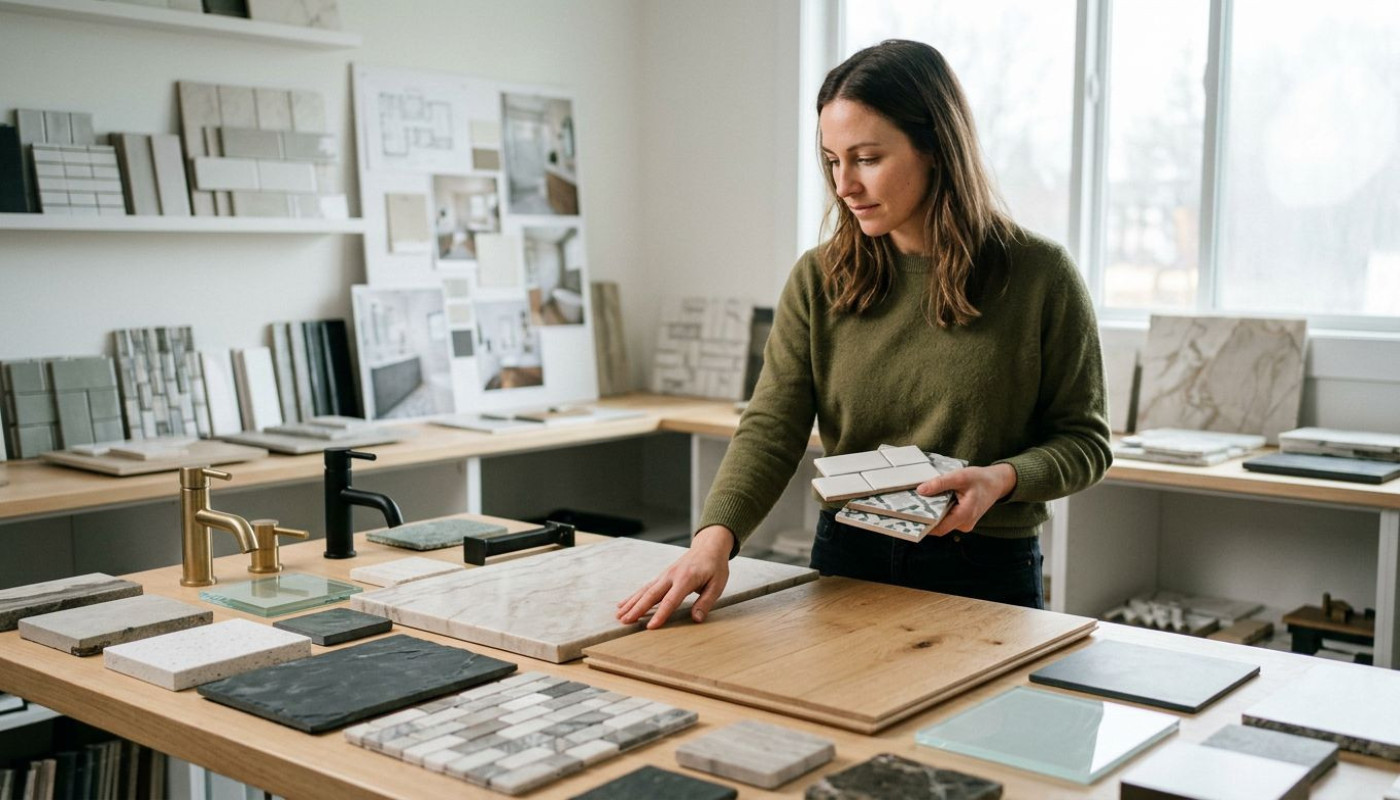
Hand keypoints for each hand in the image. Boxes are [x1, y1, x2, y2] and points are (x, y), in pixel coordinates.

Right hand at [615, 525, 732, 628]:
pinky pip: (646, 587)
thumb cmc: (715, 567)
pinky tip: (623, 604)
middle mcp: (672, 575)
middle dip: (637, 609)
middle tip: (625, 621)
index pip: (671, 600)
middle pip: (652, 594)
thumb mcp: (717, 585)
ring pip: (645, 590)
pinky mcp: (662, 576)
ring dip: (631, 603)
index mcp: (686, 578)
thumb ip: (706, 603)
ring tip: (619, 615)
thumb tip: (696, 619)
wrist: (709, 547)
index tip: (650, 627)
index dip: (660, 614)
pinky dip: (634, 596)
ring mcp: (665, 575)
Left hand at [917, 464, 1016, 537]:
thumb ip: (940, 483)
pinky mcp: (962, 519)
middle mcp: (964, 524)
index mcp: (964, 515)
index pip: (939, 528)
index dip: (923, 525)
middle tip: (908, 508)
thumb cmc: (981, 479)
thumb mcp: (960, 476)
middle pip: (939, 526)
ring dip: (931, 514)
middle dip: (924, 518)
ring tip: (917, 503)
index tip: (909, 518)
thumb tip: (921, 490)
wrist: (997, 483)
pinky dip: (938, 511)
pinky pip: (947, 518)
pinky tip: (930, 502)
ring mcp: (964, 523)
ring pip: (942, 522)